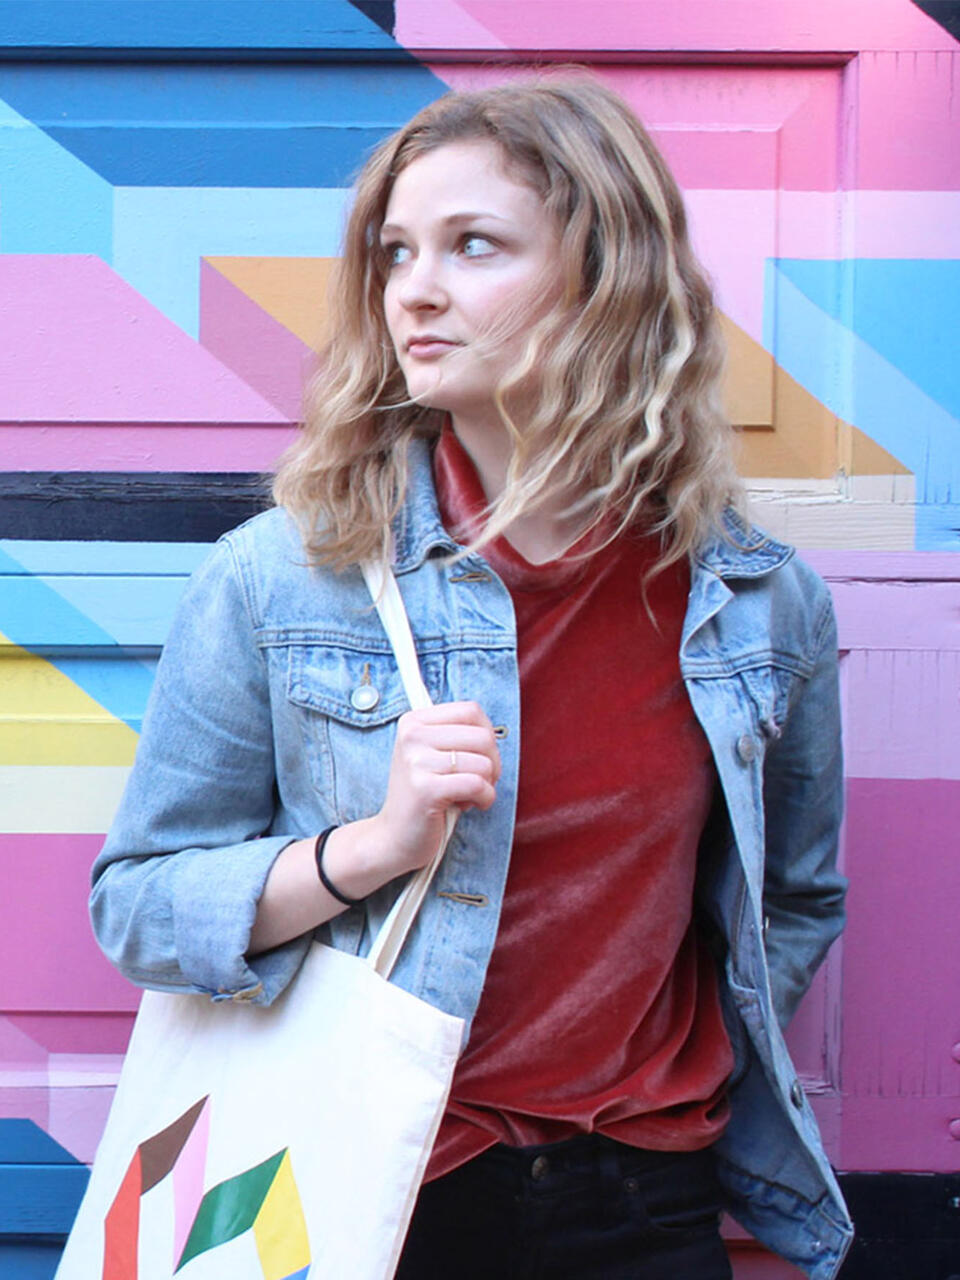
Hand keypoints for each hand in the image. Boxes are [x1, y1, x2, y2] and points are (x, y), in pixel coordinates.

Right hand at [334, 701, 500, 890]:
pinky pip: (477, 786)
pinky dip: (485, 799)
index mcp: (413, 722)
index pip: (470, 710)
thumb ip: (456, 735)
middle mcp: (411, 736)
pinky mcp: (426, 789)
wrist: (393, 837)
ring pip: (484, 763)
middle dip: (493, 763)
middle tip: (478, 782)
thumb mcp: (432, 755)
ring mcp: (416, 762)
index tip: (480, 757)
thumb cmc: (424, 795)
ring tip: (467, 795)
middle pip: (483, 736)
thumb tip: (493, 730)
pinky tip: (469, 806)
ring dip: (487, 785)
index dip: (487, 734)